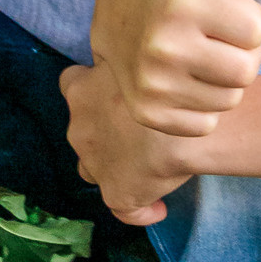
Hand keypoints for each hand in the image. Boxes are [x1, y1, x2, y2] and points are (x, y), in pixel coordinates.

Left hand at [61, 56, 193, 227]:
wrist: (187, 115)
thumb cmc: (168, 75)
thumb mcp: (139, 51)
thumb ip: (126, 57)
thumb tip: (133, 56)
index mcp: (80, 91)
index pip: (73, 85)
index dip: (93, 90)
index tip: (116, 91)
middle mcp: (79, 129)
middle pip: (84, 130)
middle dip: (104, 130)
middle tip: (140, 127)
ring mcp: (95, 164)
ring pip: (94, 169)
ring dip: (113, 166)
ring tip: (146, 167)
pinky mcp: (118, 193)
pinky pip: (125, 209)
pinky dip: (140, 210)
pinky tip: (158, 208)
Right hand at [93, 0, 260, 129]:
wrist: (113, 21)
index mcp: (182, 0)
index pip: (258, 30)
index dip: (246, 21)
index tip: (220, 11)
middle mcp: (164, 44)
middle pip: (248, 69)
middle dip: (238, 54)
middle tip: (210, 37)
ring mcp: (153, 83)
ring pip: (230, 98)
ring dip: (222, 82)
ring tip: (196, 57)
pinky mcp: (150, 114)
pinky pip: (208, 122)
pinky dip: (201, 107)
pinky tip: (182, 82)